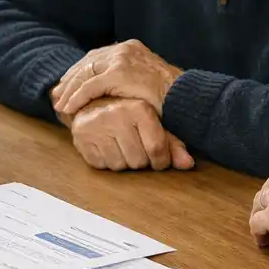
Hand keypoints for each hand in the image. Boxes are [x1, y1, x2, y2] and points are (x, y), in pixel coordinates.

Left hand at [51, 40, 182, 116]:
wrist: (187, 99)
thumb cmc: (170, 98)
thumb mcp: (146, 82)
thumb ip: (127, 81)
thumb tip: (110, 92)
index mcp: (130, 48)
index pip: (96, 58)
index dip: (78, 73)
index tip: (66, 87)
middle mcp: (124, 48)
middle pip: (87, 62)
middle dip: (69, 80)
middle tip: (57, 96)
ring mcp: (121, 59)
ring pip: (85, 74)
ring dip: (69, 90)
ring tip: (59, 106)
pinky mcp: (119, 73)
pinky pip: (90, 87)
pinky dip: (77, 98)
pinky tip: (68, 109)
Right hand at [69, 98, 193, 171]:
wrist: (96, 102)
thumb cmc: (131, 114)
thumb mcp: (156, 123)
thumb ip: (172, 143)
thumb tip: (188, 164)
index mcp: (138, 108)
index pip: (157, 150)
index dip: (161, 161)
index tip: (159, 160)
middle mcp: (116, 114)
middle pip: (139, 161)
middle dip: (141, 161)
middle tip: (138, 149)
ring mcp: (96, 125)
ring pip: (120, 166)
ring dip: (124, 162)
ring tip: (122, 146)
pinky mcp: (81, 137)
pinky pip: (101, 165)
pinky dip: (106, 161)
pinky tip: (108, 147)